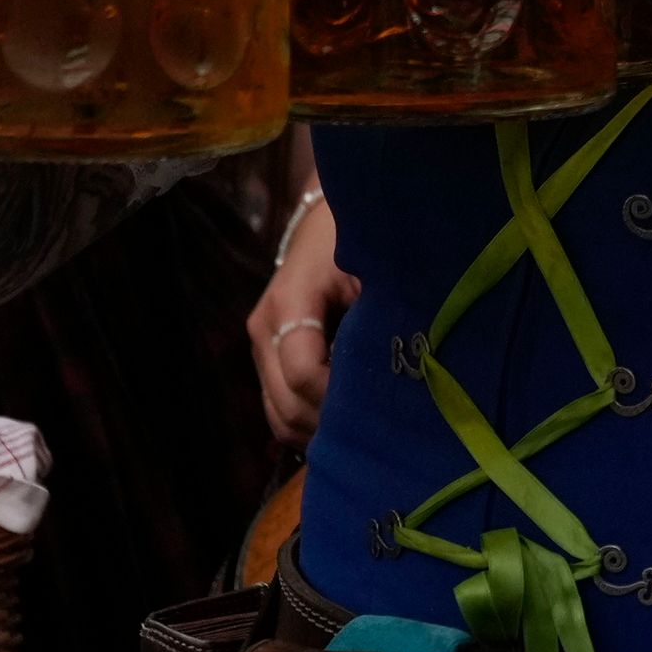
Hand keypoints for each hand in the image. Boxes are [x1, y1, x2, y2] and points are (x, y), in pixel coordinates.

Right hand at [251, 200, 357, 443]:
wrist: (324, 222)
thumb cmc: (352, 241)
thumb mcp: (370, 272)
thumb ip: (372, 321)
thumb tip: (391, 375)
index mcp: (287, 305)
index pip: (302, 374)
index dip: (336, 397)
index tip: (375, 401)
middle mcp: (264, 332)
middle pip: (286, 406)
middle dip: (328, 423)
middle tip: (373, 427)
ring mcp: (260, 347)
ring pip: (278, 417)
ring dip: (316, 430)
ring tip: (359, 428)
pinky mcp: (266, 358)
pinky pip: (278, 409)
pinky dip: (307, 423)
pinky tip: (341, 421)